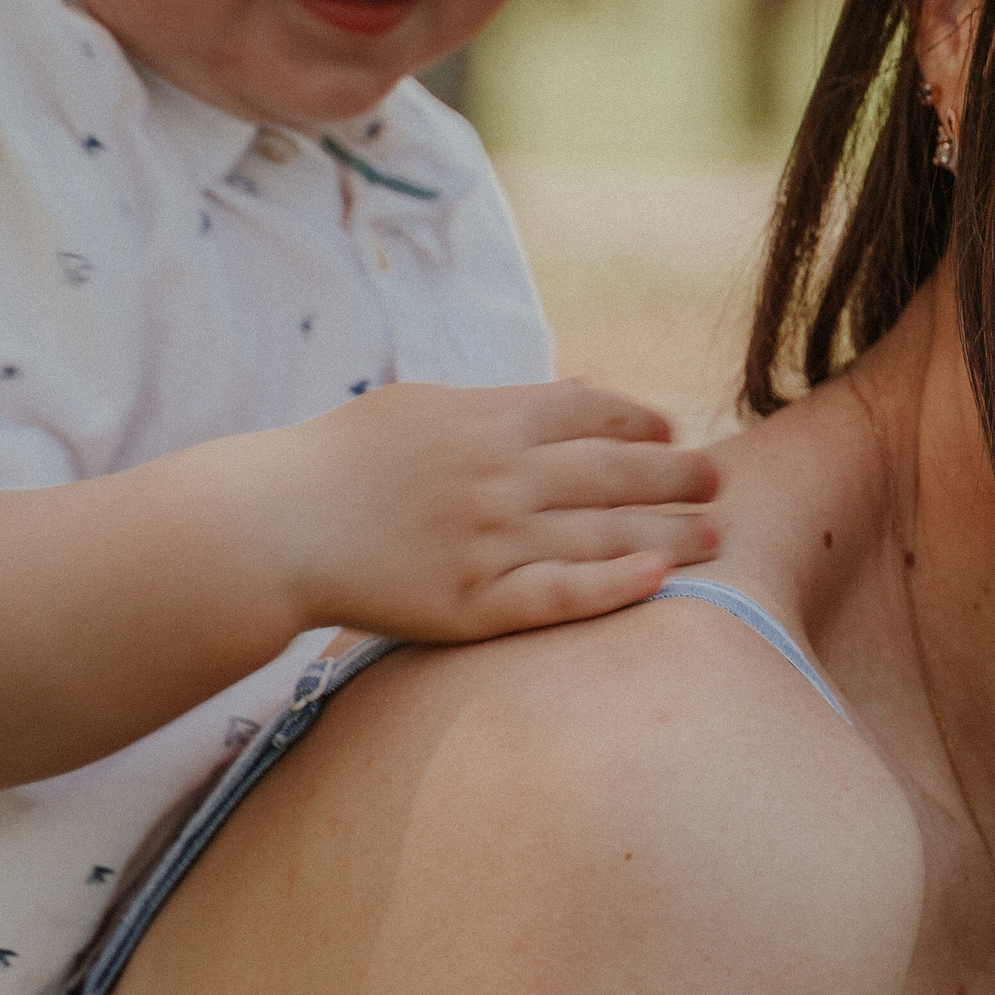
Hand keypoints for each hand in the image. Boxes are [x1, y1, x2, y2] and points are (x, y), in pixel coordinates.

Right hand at [274, 379, 720, 641]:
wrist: (274, 525)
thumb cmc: (340, 462)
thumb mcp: (419, 405)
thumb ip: (501, 402)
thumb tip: (577, 391)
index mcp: (485, 419)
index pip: (587, 412)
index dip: (640, 423)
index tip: (677, 434)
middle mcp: (498, 475)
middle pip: (611, 472)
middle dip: (675, 477)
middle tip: (720, 484)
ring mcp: (488, 540)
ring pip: (599, 534)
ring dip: (668, 533)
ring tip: (716, 538)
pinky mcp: (471, 603)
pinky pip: (556, 594)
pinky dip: (610, 587)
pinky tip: (656, 582)